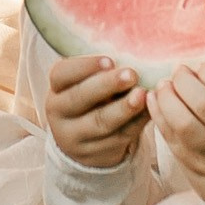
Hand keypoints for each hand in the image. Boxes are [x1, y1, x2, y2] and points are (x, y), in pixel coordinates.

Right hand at [46, 52, 148, 169]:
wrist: (81, 141)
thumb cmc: (89, 99)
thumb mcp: (82, 84)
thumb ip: (97, 70)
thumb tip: (128, 50)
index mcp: (55, 89)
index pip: (62, 74)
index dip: (84, 66)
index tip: (109, 60)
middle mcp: (59, 113)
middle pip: (80, 98)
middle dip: (107, 85)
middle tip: (131, 74)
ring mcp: (75, 137)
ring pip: (100, 122)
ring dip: (124, 108)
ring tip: (142, 94)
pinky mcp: (96, 154)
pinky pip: (119, 137)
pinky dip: (136, 123)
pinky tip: (149, 110)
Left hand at [150, 62, 204, 200]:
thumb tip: (196, 67)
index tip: (203, 67)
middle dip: (185, 81)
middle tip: (179, 71)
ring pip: (185, 124)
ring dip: (168, 98)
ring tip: (164, 85)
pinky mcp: (194, 167)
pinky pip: (171, 138)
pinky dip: (158, 114)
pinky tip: (154, 99)